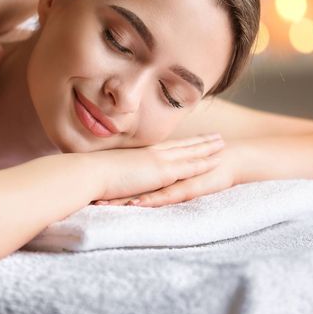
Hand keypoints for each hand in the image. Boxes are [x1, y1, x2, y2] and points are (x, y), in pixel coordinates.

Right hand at [95, 134, 225, 201]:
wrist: (89, 173)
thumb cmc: (92, 173)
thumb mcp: (109, 170)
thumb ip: (119, 172)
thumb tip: (117, 176)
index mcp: (141, 153)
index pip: (167, 147)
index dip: (181, 143)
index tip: (192, 139)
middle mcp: (152, 153)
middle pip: (182, 146)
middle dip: (200, 142)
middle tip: (217, 137)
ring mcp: (158, 160)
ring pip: (190, 153)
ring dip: (207, 149)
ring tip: (223, 144)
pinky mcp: (161, 172)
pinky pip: (189, 166)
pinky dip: (204, 162)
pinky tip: (216, 161)